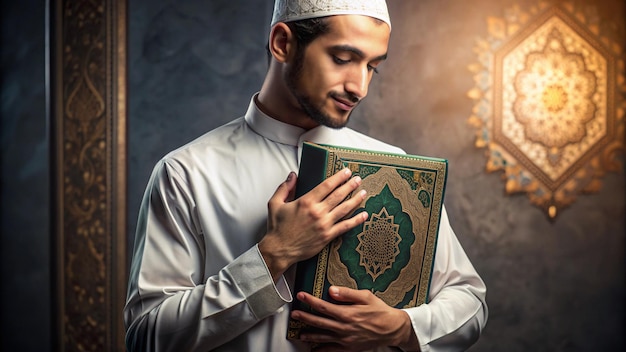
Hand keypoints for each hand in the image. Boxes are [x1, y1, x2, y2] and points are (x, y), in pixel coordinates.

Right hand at [259, 169, 367, 280]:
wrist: (279, 250)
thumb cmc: (277, 228)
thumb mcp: (275, 203)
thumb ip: (285, 188)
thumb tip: (293, 175)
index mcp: (305, 202)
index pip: (326, 185)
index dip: (339, 177)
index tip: (346, 172)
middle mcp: (317, 212)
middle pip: (338, 195)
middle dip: (350, 185)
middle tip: (358, 179)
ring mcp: (324, 224)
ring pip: (345, 209)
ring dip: (356, 200)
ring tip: (364, 192)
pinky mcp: (327, 236)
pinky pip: (345, 226)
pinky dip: (356, 220)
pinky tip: (364, 215)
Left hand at [290, 286, 419, 351]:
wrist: (392, 329)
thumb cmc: (380, 312)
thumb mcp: (366, 297)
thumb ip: (348, 293)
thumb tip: (332, 290)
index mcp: (347, 313)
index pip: (323, 306)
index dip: (310, 301)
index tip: (301, 296)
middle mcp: (344, 327)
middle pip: (319, 322)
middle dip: (304, 317)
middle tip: (294, 314)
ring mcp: (346, 339)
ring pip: (323, 337)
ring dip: (309, 335)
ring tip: (300, 333)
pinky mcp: (349, 348)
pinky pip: (332, 351)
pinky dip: (321, 351)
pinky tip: (314, 350)